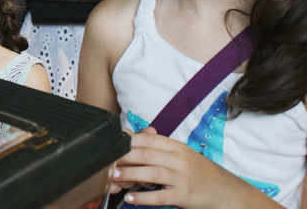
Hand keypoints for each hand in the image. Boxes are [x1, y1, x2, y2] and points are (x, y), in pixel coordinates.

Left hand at [114, 127, 277, 208]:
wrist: (228, 192)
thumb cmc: (202, 173)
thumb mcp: (184, 155)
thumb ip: (162, 147)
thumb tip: (137, 137)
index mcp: (178, 147)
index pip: (149, 139)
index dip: (128, 141)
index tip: (112, 145)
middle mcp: (180, 159)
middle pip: (146, 154)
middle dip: (123, 157)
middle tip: (107, 161)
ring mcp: (183, 178)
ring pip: (151, 173)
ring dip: (130, 174)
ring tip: (114, 176)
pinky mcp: (186, 196)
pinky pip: (161, 196)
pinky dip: (144, 197)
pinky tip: (131, 198)